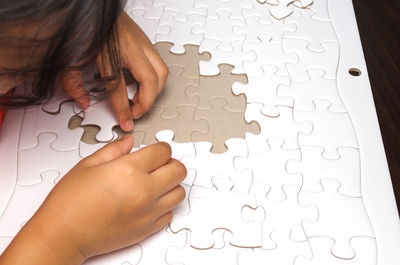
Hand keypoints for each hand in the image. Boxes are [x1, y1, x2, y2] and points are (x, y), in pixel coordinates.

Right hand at [0, 136, 185, 264]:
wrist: (63, 235)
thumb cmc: (69, 202)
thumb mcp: (87, 165)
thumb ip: (113, 150)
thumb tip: (129, 142)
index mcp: (129, 170)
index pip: (163, 152)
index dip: (161, 148)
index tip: (156, 150)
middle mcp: (143, 191)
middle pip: (179, 170)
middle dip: (171, 163)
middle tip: (159, 164)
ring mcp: (148, 212)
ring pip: (179, 193)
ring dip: (171, 185)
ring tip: (156, 183)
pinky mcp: (147, 229)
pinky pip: (169, 214)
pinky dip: (164, 206)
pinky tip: (149, 202)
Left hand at [62, 11, 167, 131]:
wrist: (93, 6)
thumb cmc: (87, 25)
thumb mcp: (72, 55)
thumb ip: (72, 81)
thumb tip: (82, 101)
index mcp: (109, 52)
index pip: (120, 88)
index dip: (124, 109)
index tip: (127, 121)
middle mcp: (130, 48)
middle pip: (151, 81)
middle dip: (147, 102)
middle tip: (136, 111)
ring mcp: (141, 43)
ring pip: (162, 72)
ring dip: (156, 91)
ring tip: (141, 99)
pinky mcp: (146, 40)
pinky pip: (159, 64)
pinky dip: (156, 79)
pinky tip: (144, 83)